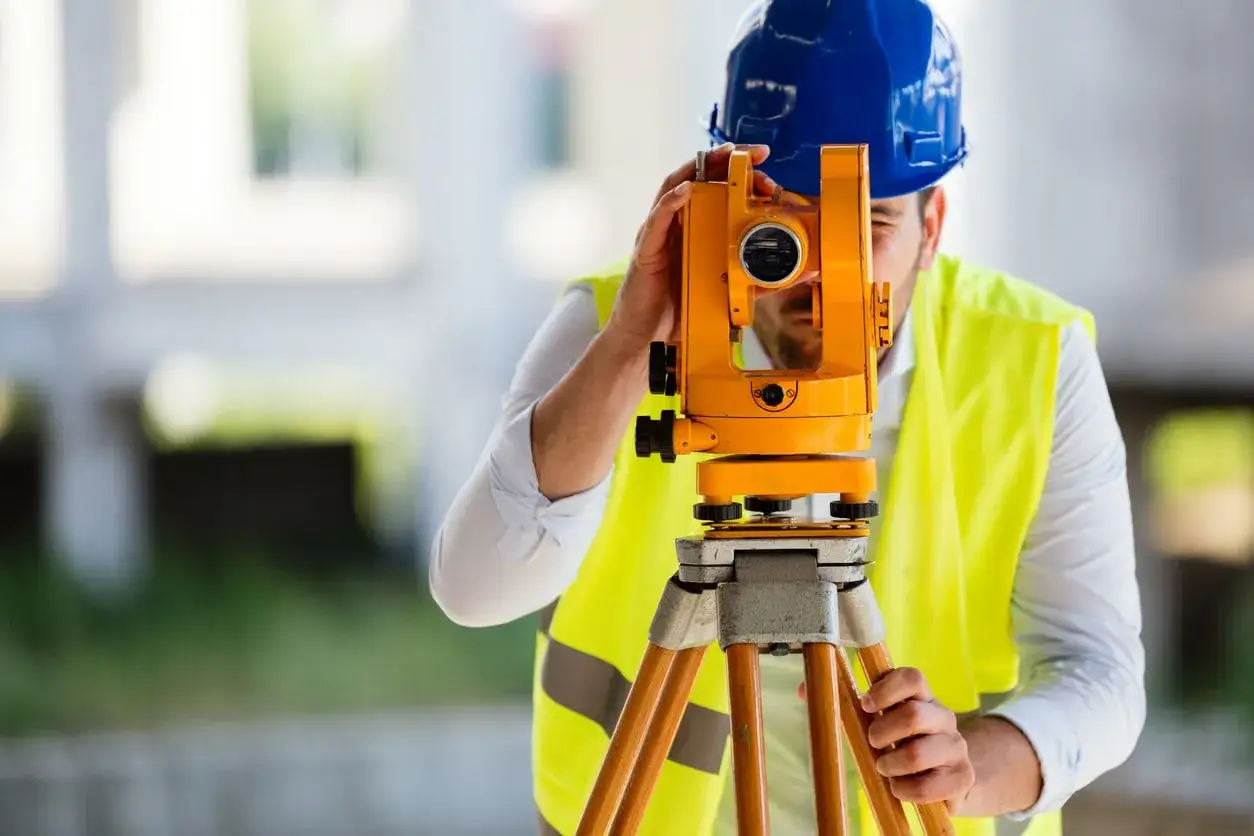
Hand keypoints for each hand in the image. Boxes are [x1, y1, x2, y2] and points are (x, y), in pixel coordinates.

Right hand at [602, 142, 780, 355]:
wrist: (650, 339)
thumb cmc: (683, 311)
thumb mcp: (732, 290)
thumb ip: (765, 278)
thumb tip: (804, 271)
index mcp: (698, 229)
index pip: (718, 189)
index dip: (741, 172)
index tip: (766, 165)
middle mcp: (678, 224)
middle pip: (699, 178)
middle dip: (727, 161)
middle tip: (755, 157)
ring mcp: (660, 233)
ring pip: (675, 187)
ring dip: (700, 168)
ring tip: (723, 156)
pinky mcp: (647, 249)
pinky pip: (657, 219)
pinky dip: (671, 201)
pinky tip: (686, 191)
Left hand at [860, 667, 975, 808]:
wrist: (949, 778)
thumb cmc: (907, 745)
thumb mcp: (893, 724)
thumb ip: (876, 713)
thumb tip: (847, 708)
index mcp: (925, 698)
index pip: (912, 678)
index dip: (885, 689)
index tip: (866, 705)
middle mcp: (945, 718)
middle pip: (914, 716)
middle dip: (883, 732)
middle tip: (873, 742)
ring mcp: (957, 747)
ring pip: (917, 754)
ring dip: (891, 764)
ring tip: (884, 768)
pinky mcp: (962, 778)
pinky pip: (925, 787)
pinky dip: (903, 789)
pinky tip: (899, 787)